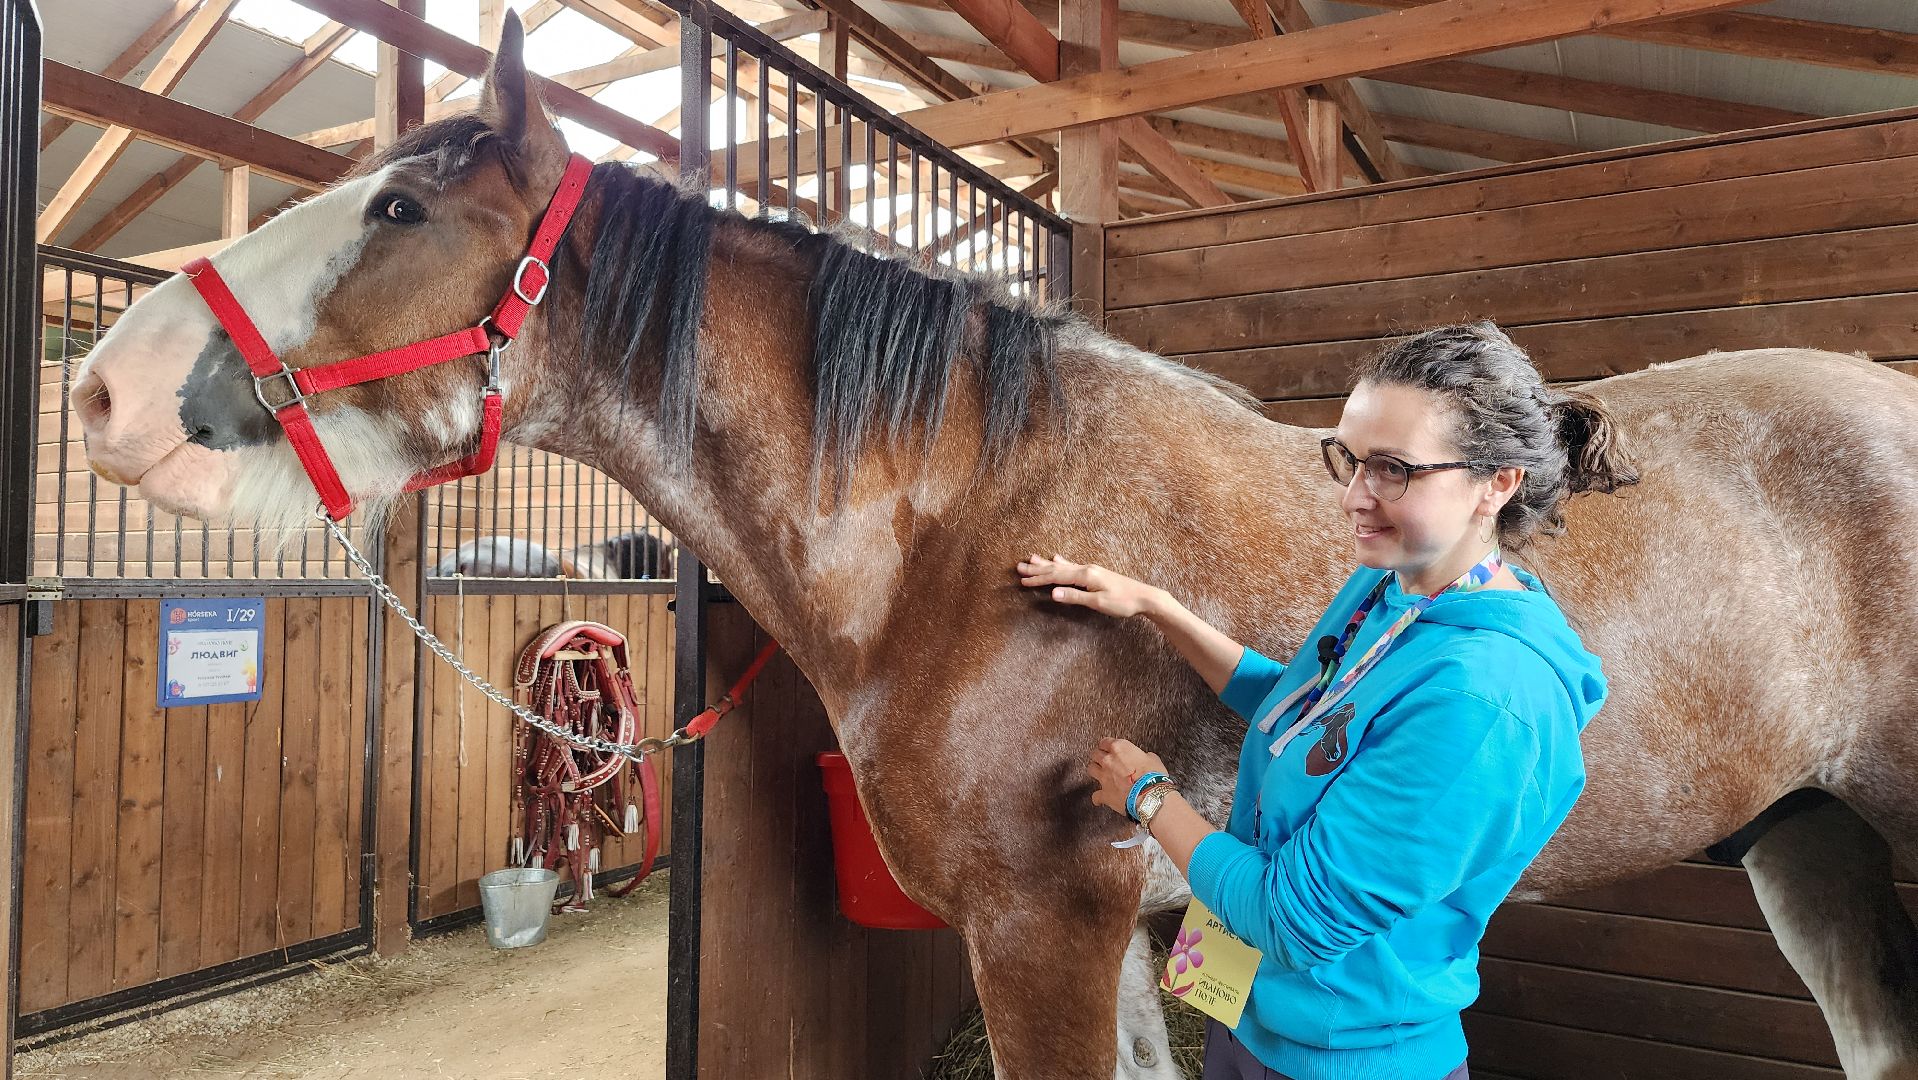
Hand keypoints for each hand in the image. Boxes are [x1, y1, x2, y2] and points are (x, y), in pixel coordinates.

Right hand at [1017, 553, 1159, 618]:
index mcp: (1085, 575)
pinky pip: (1072, 566)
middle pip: (1056, 568)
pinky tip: (1058, 559)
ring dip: (1046, 564)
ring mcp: (1091, 570)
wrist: (1144, 597)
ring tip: (1033, 558)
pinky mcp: (1095, 574)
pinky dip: (1060, 563)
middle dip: (1037, 569)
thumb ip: (1075, 597)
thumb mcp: (1098, 602)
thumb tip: (1053, 593)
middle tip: (1019, 567)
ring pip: (1063, 566)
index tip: (1022, 580)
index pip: (1056, 576)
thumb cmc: (1123, 602)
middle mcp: (1086, 569)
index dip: (1038, 579)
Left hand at [1087, 738, 1168, 817]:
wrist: (1150, 796)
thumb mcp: (1153, 759)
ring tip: (1100, 773)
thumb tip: (1144, 759)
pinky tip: (1099, 799)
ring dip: (1095, 771)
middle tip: (1103, 759)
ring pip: (1091, 769)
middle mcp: (1108, 761)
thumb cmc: (1153, 777)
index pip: (1106, 741)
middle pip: (1095, 754)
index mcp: (1120, 748)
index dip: (1107, 745)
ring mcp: (1104, 777)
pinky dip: (1098, 798)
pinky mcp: (1105, 794)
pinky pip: (1096, 796)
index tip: (1108, 747)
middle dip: (1099, 756)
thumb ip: (1144, 756)